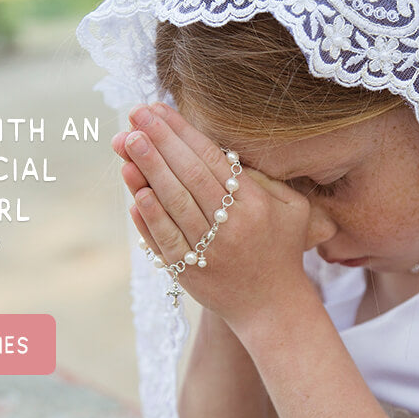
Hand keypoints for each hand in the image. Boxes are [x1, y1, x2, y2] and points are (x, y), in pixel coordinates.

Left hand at [112, 102, 312, 324]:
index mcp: (255, 204)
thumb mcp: (292, 209)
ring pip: (174, 204)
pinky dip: (149, 217)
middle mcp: (232, 225)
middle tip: (135, 115)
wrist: (273, 308)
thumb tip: (223, 153)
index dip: (183, 132)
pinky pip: (165, 240)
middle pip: (190, 175)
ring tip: (126, 142)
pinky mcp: (190, 273)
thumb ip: (264, 179)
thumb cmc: (281, 250)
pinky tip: (134, 192)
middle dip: (160, 141)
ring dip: (148, 171)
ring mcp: (209, 250)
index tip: (158, 109)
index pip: (213, 159)